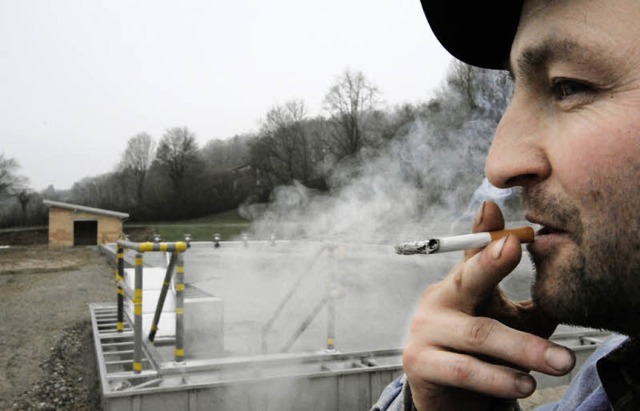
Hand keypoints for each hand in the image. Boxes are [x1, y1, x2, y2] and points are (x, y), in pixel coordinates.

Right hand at [403, 201, 575, 410]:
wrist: (446, 397)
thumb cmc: (481, 353)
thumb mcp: (507, 322)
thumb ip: (532, 300)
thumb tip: (563, 273)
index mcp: (459, 286)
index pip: (471, 252)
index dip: (484, 232)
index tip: (495, 210)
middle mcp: (438, 301)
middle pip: (467, 279)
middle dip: (493, 263)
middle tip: (517, 248)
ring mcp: (425, 330)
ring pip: (478, 333)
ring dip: (522, 348)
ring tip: (558, 361)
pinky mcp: (420, 363)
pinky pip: (464, 370)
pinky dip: (497, 379)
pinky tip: (523, 384)